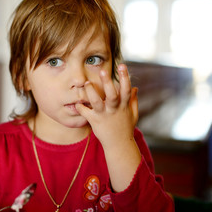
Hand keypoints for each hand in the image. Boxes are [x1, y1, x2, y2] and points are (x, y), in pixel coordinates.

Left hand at [75, 63, 140, 191]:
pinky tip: (76, 102)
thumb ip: (133, 100)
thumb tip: (135, 88)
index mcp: (124, 106)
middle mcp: (114, 109)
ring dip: (91, 92)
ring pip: (97, 102)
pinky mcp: (95, 121)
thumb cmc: (125, 128)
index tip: (122, 65)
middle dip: (107, 82)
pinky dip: (80, 107)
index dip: (125, 77)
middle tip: (102, 70)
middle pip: (112, 94)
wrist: (118, 145)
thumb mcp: (133, 114)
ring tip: (86, 83)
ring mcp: (104, 115)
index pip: (126, 89)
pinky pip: (86, 113)